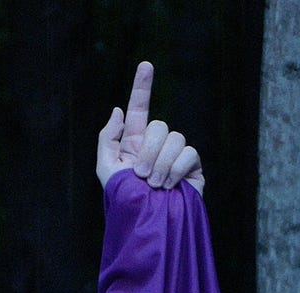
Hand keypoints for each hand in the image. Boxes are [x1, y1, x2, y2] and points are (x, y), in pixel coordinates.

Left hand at [96, 62, 204, 193]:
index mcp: (134, 141)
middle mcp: (157, 144)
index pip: (139, 109)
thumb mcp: (106, 168)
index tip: (145, 65)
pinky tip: (170, 186)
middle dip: (148, 152)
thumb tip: (118, 110)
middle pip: (159, 126)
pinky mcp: (193, 166)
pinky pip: (188, 153)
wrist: (145, 221)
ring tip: (154, 185)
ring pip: (174, 138)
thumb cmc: (123, 198)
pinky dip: (175, 170)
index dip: (142, 86)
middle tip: (141, 176)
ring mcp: (176, 154)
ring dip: (160, 165)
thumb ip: (108, 138)